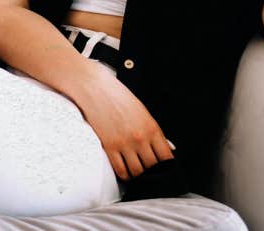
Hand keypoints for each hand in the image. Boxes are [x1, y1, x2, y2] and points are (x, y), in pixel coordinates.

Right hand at [75, 63, 174, 179]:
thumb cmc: (118, 97)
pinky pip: (121, 170)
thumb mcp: (142, 112)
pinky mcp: (109, 147)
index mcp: (152, 128)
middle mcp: (140, 138)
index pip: (166, 157)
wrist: (96, 88)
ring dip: (138, 175)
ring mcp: (124, 143)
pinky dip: (124, 175)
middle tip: (148, 171)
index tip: (163, 169)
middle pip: (153, 167)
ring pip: (137, 172)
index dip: (166, 167)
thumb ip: (155, 132)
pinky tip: (125, 170)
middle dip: (152, 172)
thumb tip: (168, 147)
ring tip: (136, 171)